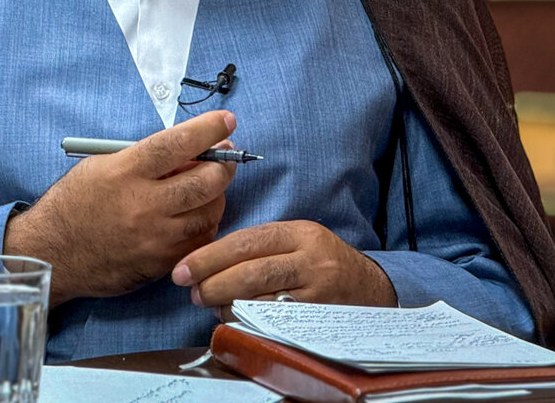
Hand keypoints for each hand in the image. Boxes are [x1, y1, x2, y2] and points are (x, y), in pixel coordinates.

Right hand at [3, 110, 237, 306]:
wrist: (52, 253)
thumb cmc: (75, 202)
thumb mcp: (102, 165)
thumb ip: (145, 158)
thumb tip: (189, 152)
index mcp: (126, 171)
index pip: (178, 143)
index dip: (209, 129)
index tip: (226, 121)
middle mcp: (144, 204)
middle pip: (206, 180)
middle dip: (223, 165)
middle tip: (223, 157)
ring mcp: (154, 238)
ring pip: (209, 212)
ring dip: (215, 196)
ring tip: (204, 188)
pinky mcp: (160, 264)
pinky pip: (199, 241)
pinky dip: (203, 224)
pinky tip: (193, 215)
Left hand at [171, 220, 396, 317]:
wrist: (370, 288)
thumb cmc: (322, 263)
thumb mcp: (298, 241)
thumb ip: (260, 246)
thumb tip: (209, 262)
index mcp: (300, 233)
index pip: (247, 241)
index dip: (210, 255)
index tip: (184, 268)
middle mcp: (311, 258)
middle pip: (252, 270)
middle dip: (213, 281)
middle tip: (192, 291)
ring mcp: (318, 290)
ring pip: (263, 299)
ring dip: (228, 304)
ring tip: (211, 305)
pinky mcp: (320, 317)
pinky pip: (277, 321)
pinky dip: (250, 320)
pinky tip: (236, 318)